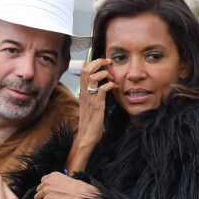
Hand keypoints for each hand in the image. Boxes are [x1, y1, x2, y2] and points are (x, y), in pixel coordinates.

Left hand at [35, 172, 99, 198]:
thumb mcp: (66, 179)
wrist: (79, 193)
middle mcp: (48, 181)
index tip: (49, 191)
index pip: (43, 180)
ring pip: (37, 197)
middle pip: (38, 189)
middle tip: (49, 198)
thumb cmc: (76, 187)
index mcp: (53, 175)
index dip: (45, 186)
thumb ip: (57, 182)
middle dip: (43, 194)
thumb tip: (54, 188)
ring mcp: (46, 190)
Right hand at [66, 58, 117, 174]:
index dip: (94, 62)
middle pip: (86, 69)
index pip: (84, 70)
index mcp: (83, 91)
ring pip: (93, 76)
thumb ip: (93, 94)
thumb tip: (102, 86)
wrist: (86, 136)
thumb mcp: (90, 104)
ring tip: (112, 78)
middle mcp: (85, 92)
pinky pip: (103, 89)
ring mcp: (90, 98)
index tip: (104, 62)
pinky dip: (111, 85)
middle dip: (99, 61)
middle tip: (109, 62)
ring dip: (105, 73)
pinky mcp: (97, 104)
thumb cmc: (90, 120)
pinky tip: (116, 87)